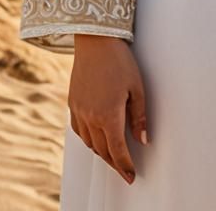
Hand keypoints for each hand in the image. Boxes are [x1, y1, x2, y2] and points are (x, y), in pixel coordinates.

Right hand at [69, 34, 148, 184]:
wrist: (95, 40)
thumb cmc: (119, 61)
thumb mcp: (137, 88)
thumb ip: (139, 117)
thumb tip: (143, 140)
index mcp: (108, 115)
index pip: (117, 150)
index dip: (125, 166)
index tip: (130, 175)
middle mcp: (90, 117)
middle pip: (102, 150)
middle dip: (114, 163)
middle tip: (124, 170)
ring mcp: (79, 111)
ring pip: (89, 142)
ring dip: (101, 152)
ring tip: (112, 155)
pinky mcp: (72, 103)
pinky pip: (79, 130)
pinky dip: (88, 139)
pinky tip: (95, 138)